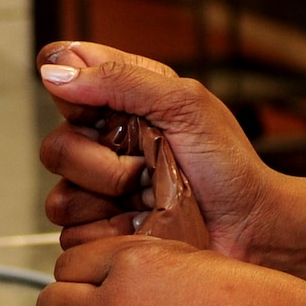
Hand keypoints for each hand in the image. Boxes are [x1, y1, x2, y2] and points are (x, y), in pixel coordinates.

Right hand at [36, 41, 282, 260]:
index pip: (62, 75)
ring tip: (152, 195)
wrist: (251, 227)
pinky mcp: (102, 232)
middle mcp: (106, 142)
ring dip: (111, 197)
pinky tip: (144, 222)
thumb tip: (54, 71)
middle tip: (147, 164)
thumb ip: (120, 79)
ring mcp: (101, 192)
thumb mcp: (185, 103)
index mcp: (126, 98)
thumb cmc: (230, 165)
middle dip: (102, 161)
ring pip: (60, 197)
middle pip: (54, 146)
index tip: (103, 111)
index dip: (72, 92)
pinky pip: (74, 233)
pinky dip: (112, 229)